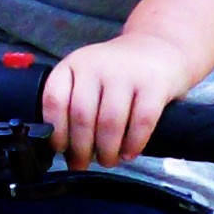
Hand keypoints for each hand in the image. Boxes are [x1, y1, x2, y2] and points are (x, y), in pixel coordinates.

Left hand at [43, 32, 197, 170]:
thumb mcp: (87, 79)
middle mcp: (97, 65)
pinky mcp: (154, 84)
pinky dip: (133, 144)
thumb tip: (64, 151)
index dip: (55, 130)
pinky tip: (129, 154)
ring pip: (110, 121)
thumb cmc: (116, 75)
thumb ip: (72, 104)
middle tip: (84, 164)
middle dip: (81, 149)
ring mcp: (126, 73)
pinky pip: (141, 121)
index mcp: (74, 64)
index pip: (55, 99)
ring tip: (108, 160)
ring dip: (107, 150)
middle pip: (82, 116)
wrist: (158, 49)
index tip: (61, 149)